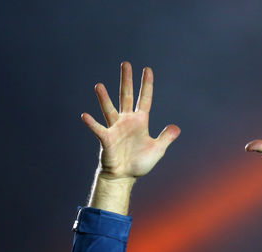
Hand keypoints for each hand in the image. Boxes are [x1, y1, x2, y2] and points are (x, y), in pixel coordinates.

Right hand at [82, 62, 179, 183]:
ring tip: (99, 86)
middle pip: (126, 96)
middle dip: (126, 81)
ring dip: (104, 98)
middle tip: (125, 64)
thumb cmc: (139, 163)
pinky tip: (85, 116)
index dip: (147, 85)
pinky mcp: (106, 139)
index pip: (144, 99)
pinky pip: (98, 129)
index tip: (147, 69)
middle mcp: (127, 121)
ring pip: (109, 109)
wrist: (124, 177)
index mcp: (140, 121)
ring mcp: (115, 128)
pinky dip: (92, 123)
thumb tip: (176, 127)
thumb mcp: (157, 150)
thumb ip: (166, 138)